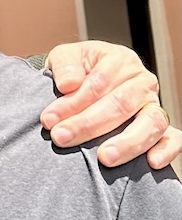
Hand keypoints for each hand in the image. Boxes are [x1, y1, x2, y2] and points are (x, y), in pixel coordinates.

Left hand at [42, 40, 179, 168]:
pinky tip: (151, 162)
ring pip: (150, 123)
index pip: (98, 83)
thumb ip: (64, 65)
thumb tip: (68, 84)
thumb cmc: (76, 69)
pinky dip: (166, 150)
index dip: (73, 102)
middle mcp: (141, 81)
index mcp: (119, 60)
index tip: (50, 119)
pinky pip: (174, 138)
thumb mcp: (65, 57)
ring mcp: (153, 105)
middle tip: (62, 137)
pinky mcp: (162, 127)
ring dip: (126, 143)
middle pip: (120, 104)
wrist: (83, 79)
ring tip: (104, 158)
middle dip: (88, 124)